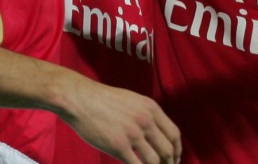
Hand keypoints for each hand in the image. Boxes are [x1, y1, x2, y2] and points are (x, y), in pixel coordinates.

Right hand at [63, 79, 181, 163]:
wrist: (80, 99)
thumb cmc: (103, 101)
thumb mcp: (133, 101)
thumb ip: (146, 115)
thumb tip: (155, 134)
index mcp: (151, 108)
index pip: (174, 134)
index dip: (177, 150)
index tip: (174, 160)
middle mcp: (146, 120)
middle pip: (167, 150)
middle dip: (169, 163)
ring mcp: (133, 133)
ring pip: (154, 161)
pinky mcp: (118, 146)